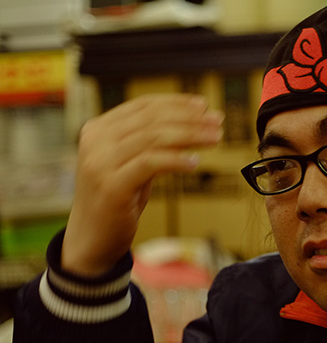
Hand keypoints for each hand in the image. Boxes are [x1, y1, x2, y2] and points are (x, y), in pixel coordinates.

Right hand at [62, 94, 223, 275]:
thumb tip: (192, 121)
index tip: (204, 106)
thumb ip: (151, 142)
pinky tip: (195, 162)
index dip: (176, 103)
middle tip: (218, 122)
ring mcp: (100, 163)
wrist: (91, 239)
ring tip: (215, 138)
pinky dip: (176, 159)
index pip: (143, 105)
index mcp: (98, 129)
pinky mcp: (112, 186)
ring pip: (154, 137)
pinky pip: (151, 163)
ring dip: (190, 135)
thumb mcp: (132, 163)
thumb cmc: (117, 200)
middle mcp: (95, 141)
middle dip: (190, 118)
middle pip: (152, 119)